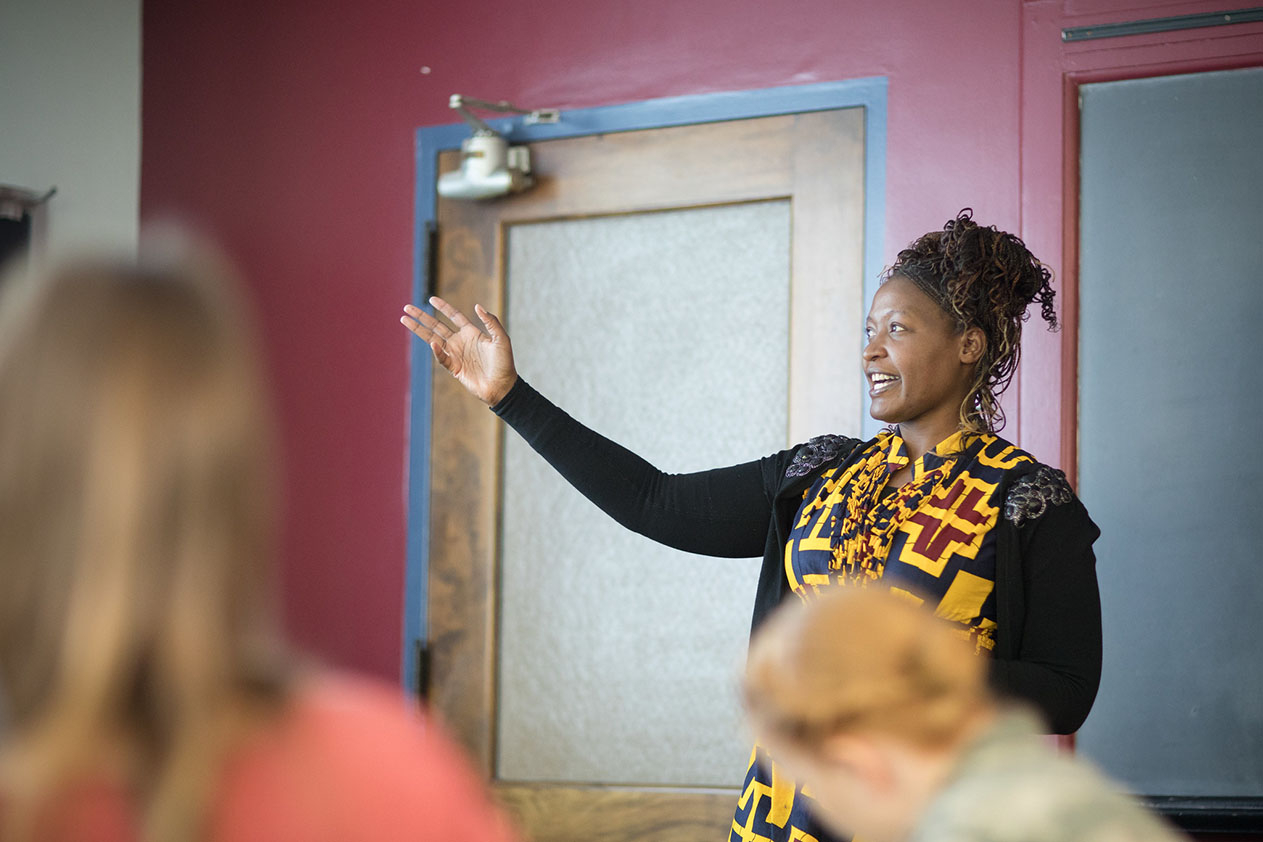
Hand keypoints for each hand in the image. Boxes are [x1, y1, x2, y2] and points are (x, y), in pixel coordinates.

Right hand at [400, 297, 517, 405]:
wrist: (502, 386)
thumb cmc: (504, 363)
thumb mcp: (501, 339)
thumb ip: (491, 322)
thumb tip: (477, 306)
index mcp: (471, 333)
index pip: (454, 316)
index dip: (443, 307)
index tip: (431, 299)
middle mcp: (460, 342)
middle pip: (437, 326)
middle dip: (422, 316)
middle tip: (407, 307)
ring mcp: (455, 355)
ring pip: (432, 339)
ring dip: (419, 330)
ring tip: (404, 320)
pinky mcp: (454, 368)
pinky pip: (442, 358)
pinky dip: (437, 351)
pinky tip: (433, 343)